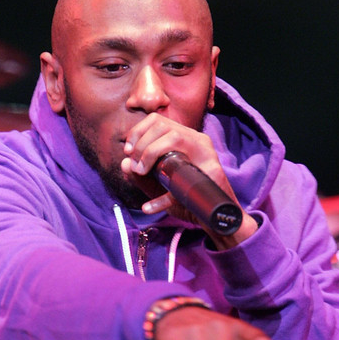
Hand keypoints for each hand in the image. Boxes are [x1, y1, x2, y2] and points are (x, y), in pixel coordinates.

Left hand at [121, 115, 257, 245]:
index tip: (128, 151)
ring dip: (151, 153)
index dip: (138, 132)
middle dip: (142, 143)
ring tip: (142, 172)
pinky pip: (186, 175)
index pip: (158, 120)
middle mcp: (197, 140)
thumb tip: (124, 163)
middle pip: (164, 125)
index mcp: (185, 139)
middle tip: (135, 166)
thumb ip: (141, 177)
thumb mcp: (159, 187)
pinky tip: (150, 207)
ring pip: (174, 137)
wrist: (214, 219)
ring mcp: (207, 154)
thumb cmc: (188, 200)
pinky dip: (163, 196)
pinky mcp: (213, 172)